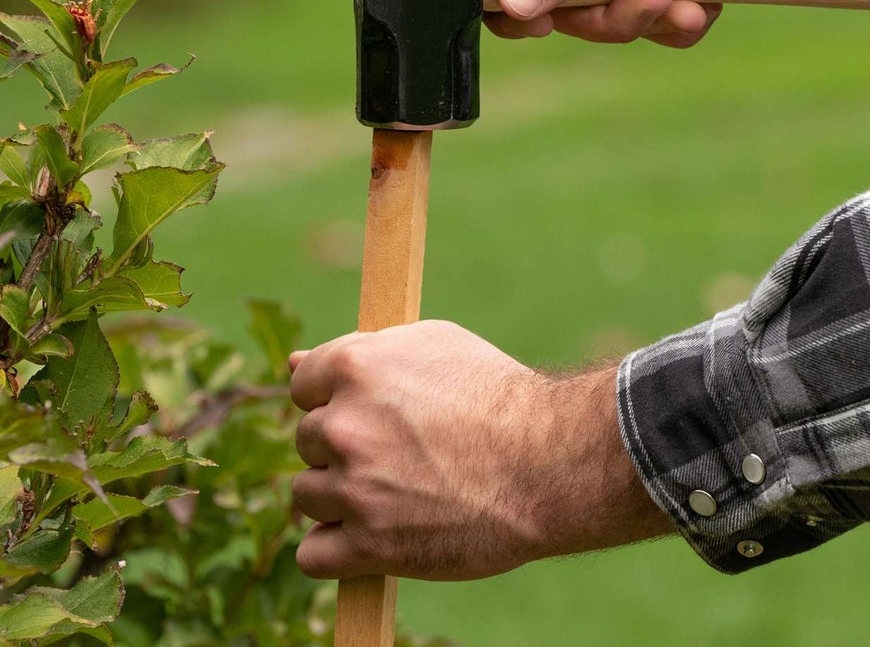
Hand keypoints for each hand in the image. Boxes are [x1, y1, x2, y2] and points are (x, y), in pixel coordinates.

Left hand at [288, 321, 669, 580]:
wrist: (547, 463)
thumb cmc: (496, 395)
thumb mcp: (436, 345)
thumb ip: (365, 352)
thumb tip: (293, 365)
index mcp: (357, 367)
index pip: (303, 384)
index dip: (337, 397)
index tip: (370, 410)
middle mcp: (346, 425)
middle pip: (307, 440)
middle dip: (344, 445)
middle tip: (398, 450)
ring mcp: (353, 488)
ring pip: (307, 494)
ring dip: (341, 496)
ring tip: (397, 490)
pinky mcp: (366, 546)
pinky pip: (312, 553)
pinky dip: (338, 548)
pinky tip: (376, 531)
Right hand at [484, 0, 771, 47]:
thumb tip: (512, 1)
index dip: (512, 3)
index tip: (550, 23)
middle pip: (554, 7)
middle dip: (606, 16)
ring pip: (605, 19)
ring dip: (649, 19)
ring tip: (685, 0)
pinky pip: (648, 21)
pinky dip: (677, 20)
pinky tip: (702, 0)